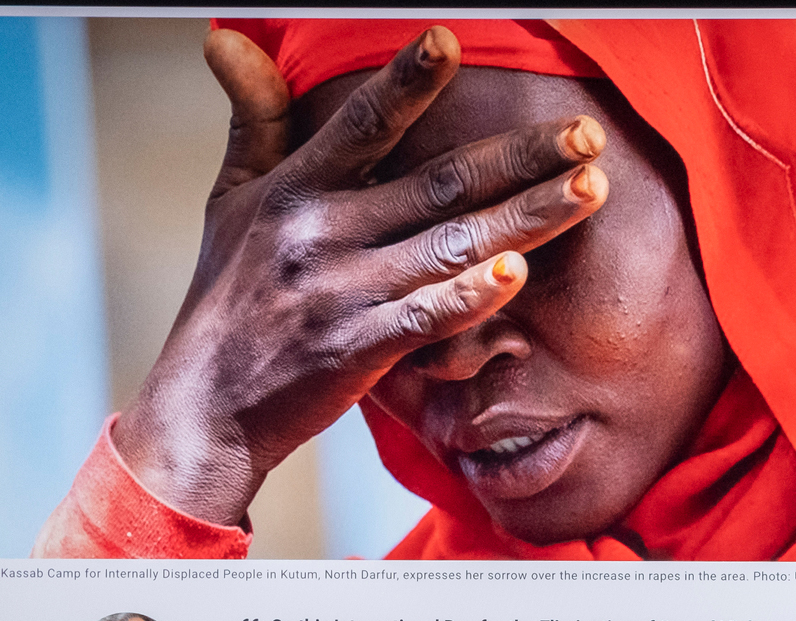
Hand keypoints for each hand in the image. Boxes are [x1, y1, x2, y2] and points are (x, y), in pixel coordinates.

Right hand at [113, 26, 608, 525]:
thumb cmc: (229, 302)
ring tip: (589, 190)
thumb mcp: (229, 201)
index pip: (361, 124)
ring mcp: (341, 292)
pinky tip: (519, 273)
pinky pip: (425, 317)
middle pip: (439, 183)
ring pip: (451, 245)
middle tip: (585, 134)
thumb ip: (252, 120)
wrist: (205, 407)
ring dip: (527, 217)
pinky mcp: (355, 350)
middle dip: (521, 156)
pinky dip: (471, 295)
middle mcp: (320, 233)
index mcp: (295, 190)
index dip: (406, 81)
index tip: (451, 39)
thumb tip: (229, 40)